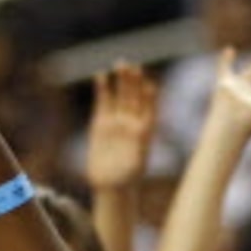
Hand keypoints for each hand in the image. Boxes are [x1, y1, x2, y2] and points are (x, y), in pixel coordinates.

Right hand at [84, 63, 158, 189]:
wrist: (110, 186)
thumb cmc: (126, 179)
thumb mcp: (135, 164)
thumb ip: (138, 146)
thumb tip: (142, 132)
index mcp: (145, 131)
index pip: (149, 108)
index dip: (150, 96)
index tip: (149, 84)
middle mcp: (132, 123)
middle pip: (135, 97)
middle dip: (134, 82)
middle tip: (132, 66)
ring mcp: (117, 121)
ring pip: (120, 96)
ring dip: (121, 81)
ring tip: (120, 64)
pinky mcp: (101, 123)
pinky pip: (103, 102)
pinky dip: (102, 89)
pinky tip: (101, 76)